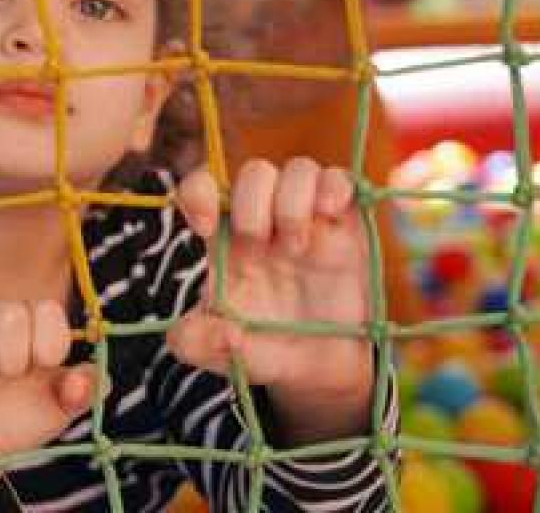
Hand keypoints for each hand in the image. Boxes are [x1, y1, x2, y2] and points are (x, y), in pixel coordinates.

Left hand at [167, 158, 374, 439]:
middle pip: (255, 173)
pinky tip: (329, 213)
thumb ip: (195, 342)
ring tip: (296, 246)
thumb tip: (202, 331)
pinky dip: (334, 187)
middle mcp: (265, 220)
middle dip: (252, 205)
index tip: (203, 227)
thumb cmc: (259, 347)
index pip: (203, 188)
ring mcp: (307, 219)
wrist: (316, 371)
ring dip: (293, 200)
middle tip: (258, 247)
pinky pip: (341, 181)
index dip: (198, 192)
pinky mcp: (344, 226)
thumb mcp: (219, 354)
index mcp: (225, 240)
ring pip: (298, 169)